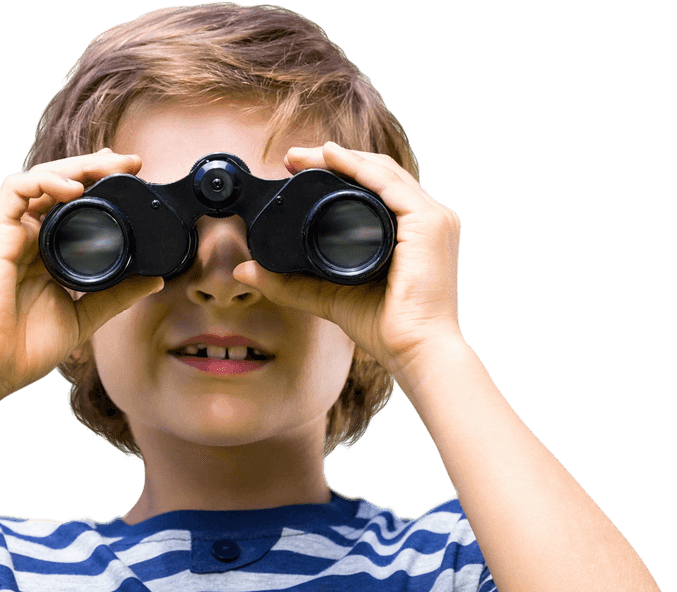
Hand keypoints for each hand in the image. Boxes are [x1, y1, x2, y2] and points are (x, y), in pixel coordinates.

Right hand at [0, 149, 163, 413]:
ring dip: (75, 166)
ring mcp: (11, 233)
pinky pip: (15, 189)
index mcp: (49, 253)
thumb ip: (117, 295)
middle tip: (131, 162)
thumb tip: (156, 279)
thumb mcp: (84, 317)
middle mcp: (30, 237)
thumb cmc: (26, 348)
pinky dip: (44, 181)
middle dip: (96, 165)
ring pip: (41, 178)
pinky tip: (71, 187)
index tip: (134, 177)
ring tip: (107, 165)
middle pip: (61, 185)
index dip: (102, 184)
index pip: (75, 205)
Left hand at [232, 141, 463, 385]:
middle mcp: (425, 220)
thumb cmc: (385, 329)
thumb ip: (289, 283)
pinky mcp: (429, 224)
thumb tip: (245, 272)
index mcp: (410, 233)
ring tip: (305, 155)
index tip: (296, 170)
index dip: (336, 174)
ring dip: (341, 158)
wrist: (414, 350)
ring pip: (382, 171)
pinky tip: (333, 158)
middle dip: (333, 160)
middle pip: (376, 174)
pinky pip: (389, 184)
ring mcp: (432, 219)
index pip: (373, 189)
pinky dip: (359, 168)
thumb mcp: (328, 296)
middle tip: (293, 157)